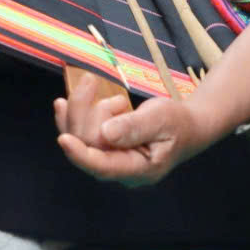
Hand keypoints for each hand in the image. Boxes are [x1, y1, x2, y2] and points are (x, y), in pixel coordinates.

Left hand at [55, 79, 205, 186]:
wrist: (187, 126)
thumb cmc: (178, 122)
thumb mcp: (162, 119)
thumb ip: (135, 127)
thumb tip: (106, 134)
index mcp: (139, 169)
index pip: (104, 167)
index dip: (82, 155)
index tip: (64, 140)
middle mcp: (120, 169)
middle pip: (88, 146)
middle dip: (83, 110)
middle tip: (91, 80)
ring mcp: (111, 159)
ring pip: (81, 138)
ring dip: (83, 108)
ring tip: (107, 93)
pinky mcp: (104, 148)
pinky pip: (80, 136)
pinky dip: (71, 117)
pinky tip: (61, 104)